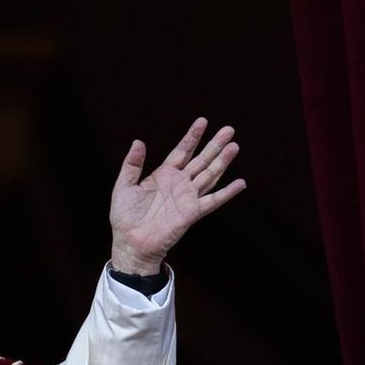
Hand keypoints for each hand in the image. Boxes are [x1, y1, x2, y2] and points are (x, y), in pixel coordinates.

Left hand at [108, 117, 244, 275]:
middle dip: (214, 145)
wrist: (130, 243)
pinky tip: (241, 183)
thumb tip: (139, 141)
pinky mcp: (192, 213)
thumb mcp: (124, 186)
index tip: (202, 121)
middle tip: (229, 129)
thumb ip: (132, 165)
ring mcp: (188, 198)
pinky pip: (213, 201)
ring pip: (209, 175)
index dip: (192, 137)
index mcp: (163, 176)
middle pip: (201, 160)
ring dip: (222, 161)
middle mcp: (179, 184)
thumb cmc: (125, 218)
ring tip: (234, 146)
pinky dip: (227, 193)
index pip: (182, 152)